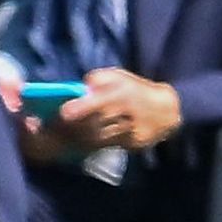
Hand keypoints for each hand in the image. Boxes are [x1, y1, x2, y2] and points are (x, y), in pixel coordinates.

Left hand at [57, 69, 183, 153]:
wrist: (166, 111)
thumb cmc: (136, 90)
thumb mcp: (119, 76)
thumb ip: (97, 79)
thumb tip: (79, 89)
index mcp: (120, 94)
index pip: (99, 102)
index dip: (80, 108)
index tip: (64, 112)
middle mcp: (125, 114)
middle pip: (95, 124)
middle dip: (73, 127)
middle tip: (55, 127)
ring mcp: (130, 131)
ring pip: (98, 138)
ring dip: (78, 137)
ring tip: (63, 134)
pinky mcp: (131, 144)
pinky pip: (105, 146)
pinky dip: (89, 144)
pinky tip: (80, 140)